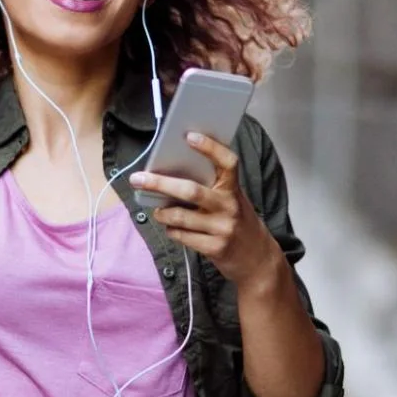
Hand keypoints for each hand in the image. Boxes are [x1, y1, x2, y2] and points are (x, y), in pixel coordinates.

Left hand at [131, 134, 284, 286]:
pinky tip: (171, 227)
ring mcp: (222, 229)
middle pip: (190, 191)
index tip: (189, 137)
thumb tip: (173, 174)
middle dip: (160, 184)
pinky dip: (171, 230)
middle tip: (138, 179)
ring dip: (162, 213)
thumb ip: (212, 189)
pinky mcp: (215, 248)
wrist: (258, 260)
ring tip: (157, 211)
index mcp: (234, 190)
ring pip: (180, 217)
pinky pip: (182, 236)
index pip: (227, 163)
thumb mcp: (233, 201)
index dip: (210, 148)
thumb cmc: (239, 222)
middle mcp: (229, 207)